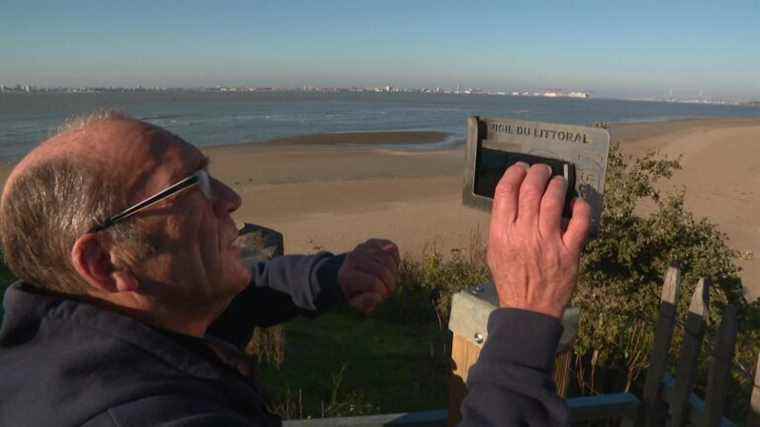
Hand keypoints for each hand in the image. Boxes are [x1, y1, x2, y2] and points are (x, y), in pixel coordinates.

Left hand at [338, 239, 399, 313]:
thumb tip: (377, 296)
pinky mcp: (372, 241)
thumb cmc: (356, 292)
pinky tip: (391, 267)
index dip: (383, 292)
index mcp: (346, 276)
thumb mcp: (357, 303)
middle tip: (390, 290)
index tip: (383, 297)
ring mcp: (362, 247)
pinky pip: (392, 248)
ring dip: (395, 272)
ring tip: (390, 280)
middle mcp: (352, 258)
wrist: (351, 274)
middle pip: (382, 270)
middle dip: (391, 283)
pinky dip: (396, 259)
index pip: (373, 283)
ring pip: (389, 259)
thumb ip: (366, 303)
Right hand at [487, 163, 590, 318]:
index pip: (506, 191)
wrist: (528, 309)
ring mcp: (548, 242)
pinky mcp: (569, 252)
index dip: (514, 173)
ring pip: (554, 200)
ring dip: (557, 184)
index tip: (520, 168)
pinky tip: (576, 203)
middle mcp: (524, 234)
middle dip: (537, 173)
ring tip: (558, 181)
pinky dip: (580, 207)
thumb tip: (513, 199)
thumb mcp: (494, 251)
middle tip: (542, 170)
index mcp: (502, 233)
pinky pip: (579, 222)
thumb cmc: (510, 279)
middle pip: (531, 189)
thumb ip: (502, 225)